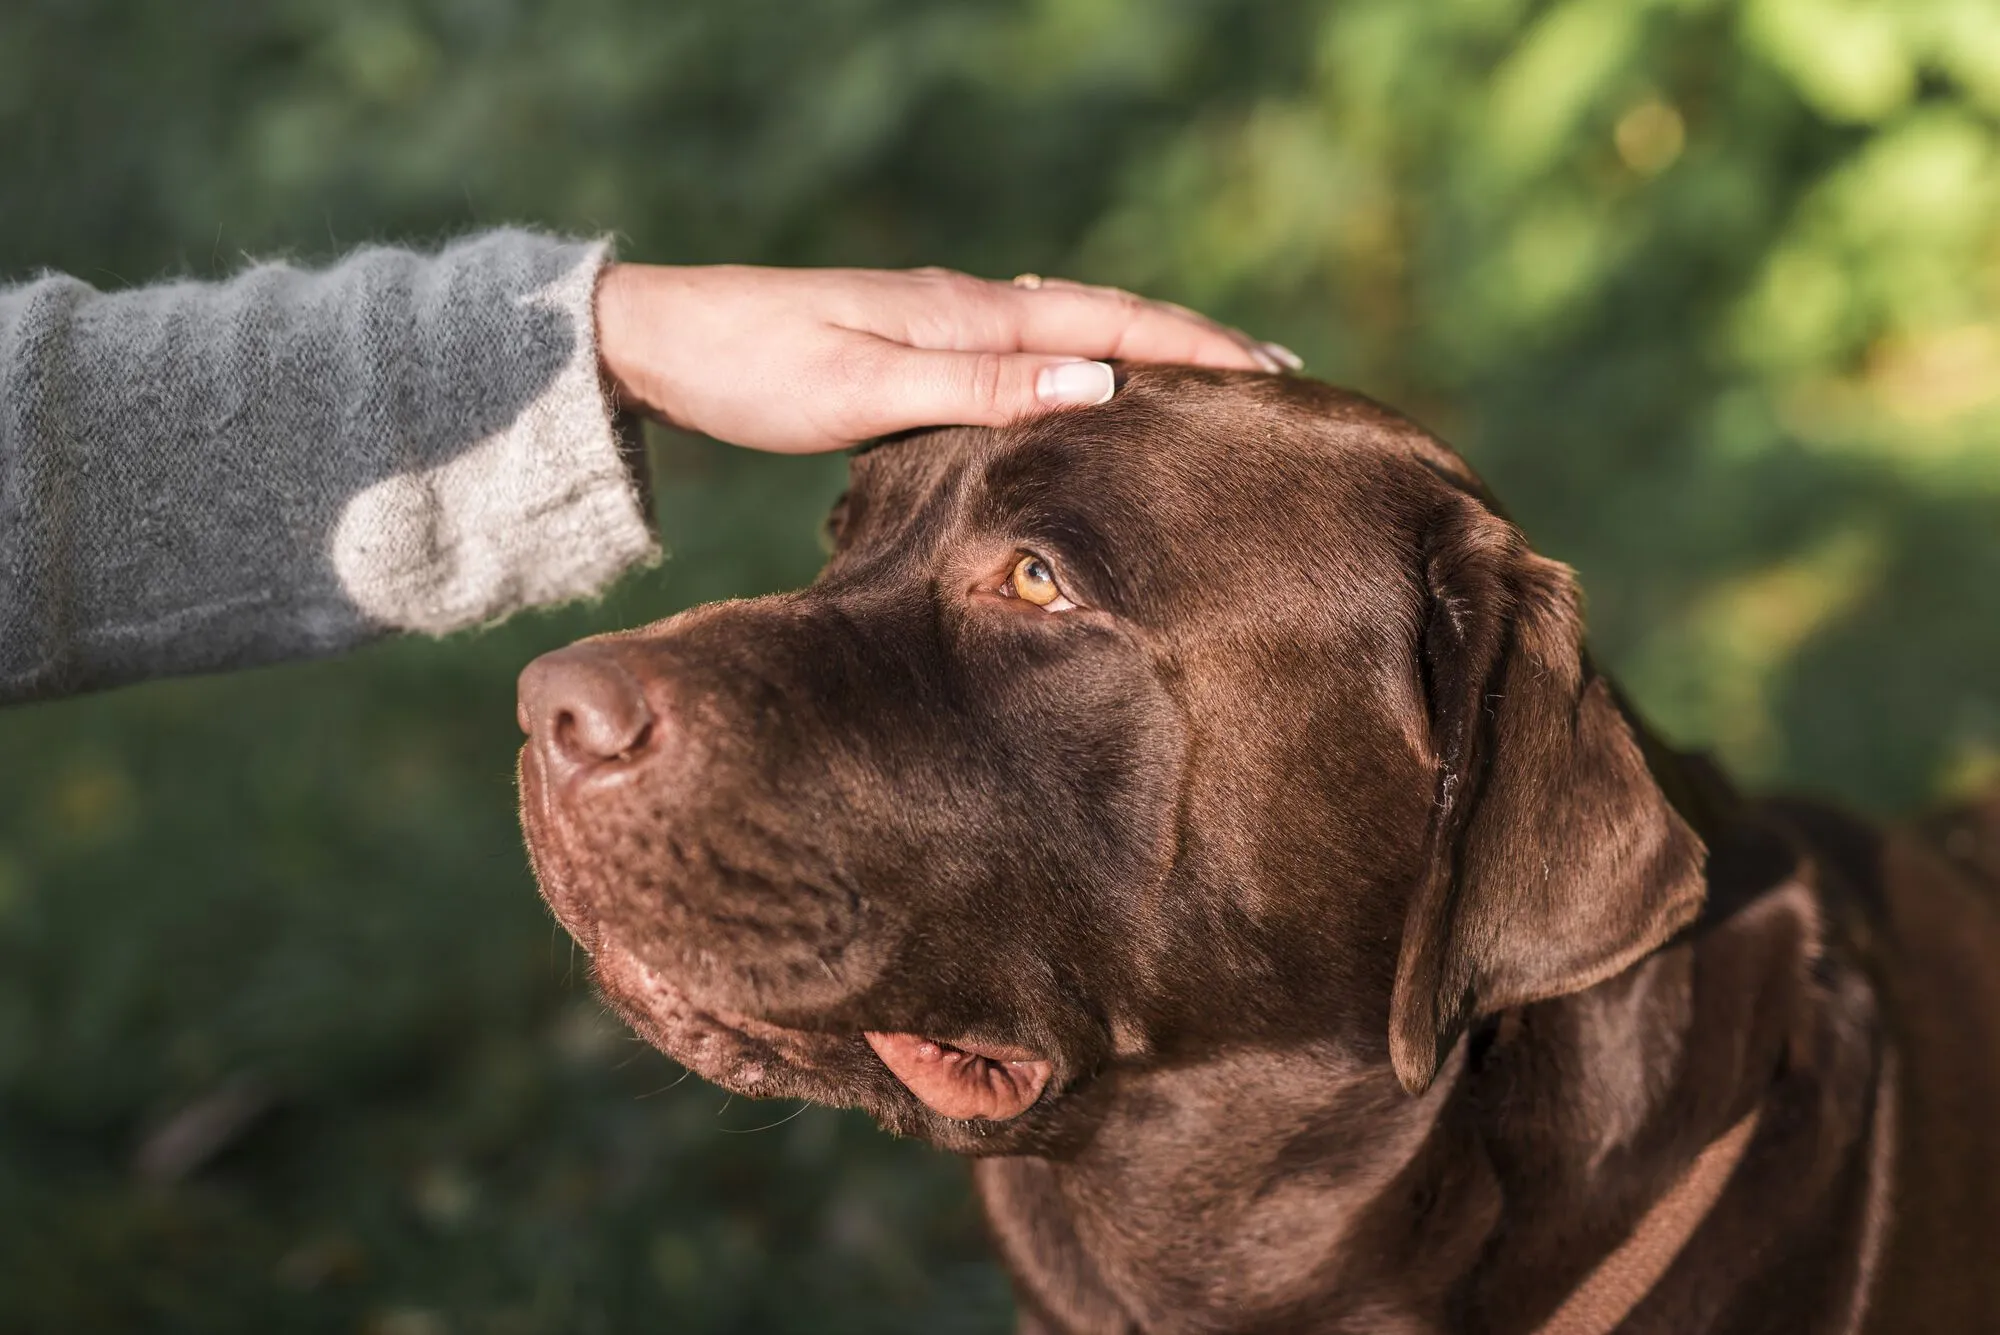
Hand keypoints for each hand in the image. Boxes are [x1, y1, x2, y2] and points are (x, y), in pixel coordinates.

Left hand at [594, 263, 1298, 453]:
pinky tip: (1089, 377)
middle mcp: (966, 308)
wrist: (660, 341)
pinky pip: (1027, 348)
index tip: (1272, 376)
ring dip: (1143, 350)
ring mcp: (940, 321)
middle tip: (1272, 376)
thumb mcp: (863, 387)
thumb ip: (979, 388)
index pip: (1110, 325)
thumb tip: (1099, 384)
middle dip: (1190, 345)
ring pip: (1070, 331)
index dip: (1194, 350)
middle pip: (1105, 318)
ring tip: (1206, 379)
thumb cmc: (751, 370)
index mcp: (968, 314)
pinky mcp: (911, 343)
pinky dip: (1084, 359)